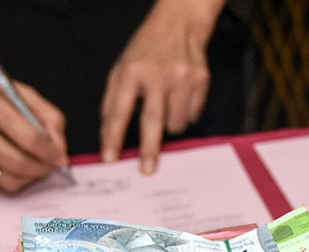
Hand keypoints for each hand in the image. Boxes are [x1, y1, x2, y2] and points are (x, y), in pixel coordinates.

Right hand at [0, 48, 67, 192]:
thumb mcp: (18, 90)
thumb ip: (46, 115)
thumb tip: (59, 146)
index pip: (29, 138)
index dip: (51, 152)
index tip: (61, 156)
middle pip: (19, 163)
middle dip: (43, 168)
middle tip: (52, 163)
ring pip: (8, 179)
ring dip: (30, 177)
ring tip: (38, 165)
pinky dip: (14, 177)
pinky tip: (19, 166)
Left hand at [100, 0, 223, 173]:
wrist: (179, 24)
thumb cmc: (145, 51)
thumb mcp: (121, 68)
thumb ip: (112, 102)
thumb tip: (108, 137)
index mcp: (131, 71)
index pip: (120, 110)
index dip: (113, 137)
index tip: (109, 159)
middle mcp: (158, 74)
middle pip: (153, 121)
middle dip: (149, 149)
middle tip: (147, 170)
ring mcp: (182, 77)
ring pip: (176, 123)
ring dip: (170, 124)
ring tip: (166, 106)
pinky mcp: (201, 81)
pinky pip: (193, 115)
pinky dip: (185, 114)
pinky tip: (180, 97)